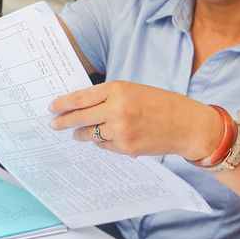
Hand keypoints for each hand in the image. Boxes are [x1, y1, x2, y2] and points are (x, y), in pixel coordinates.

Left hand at [47, 81, 225, 161]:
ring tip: (77, 133)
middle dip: (63, 122)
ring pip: (90, 134)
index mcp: (118, 90)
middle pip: (79, 118)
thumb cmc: (161, 104)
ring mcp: (121, 130)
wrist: (188, 125)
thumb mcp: (134, 91)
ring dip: (81, 134)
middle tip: (53, 124)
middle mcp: (117, 110)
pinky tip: (109, 137)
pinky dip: (103, 142)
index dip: (62, 103)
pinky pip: (104, 146)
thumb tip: (81, 106)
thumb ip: (108, 96)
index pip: (81, 98)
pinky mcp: (126, 148)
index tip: (51, 107)